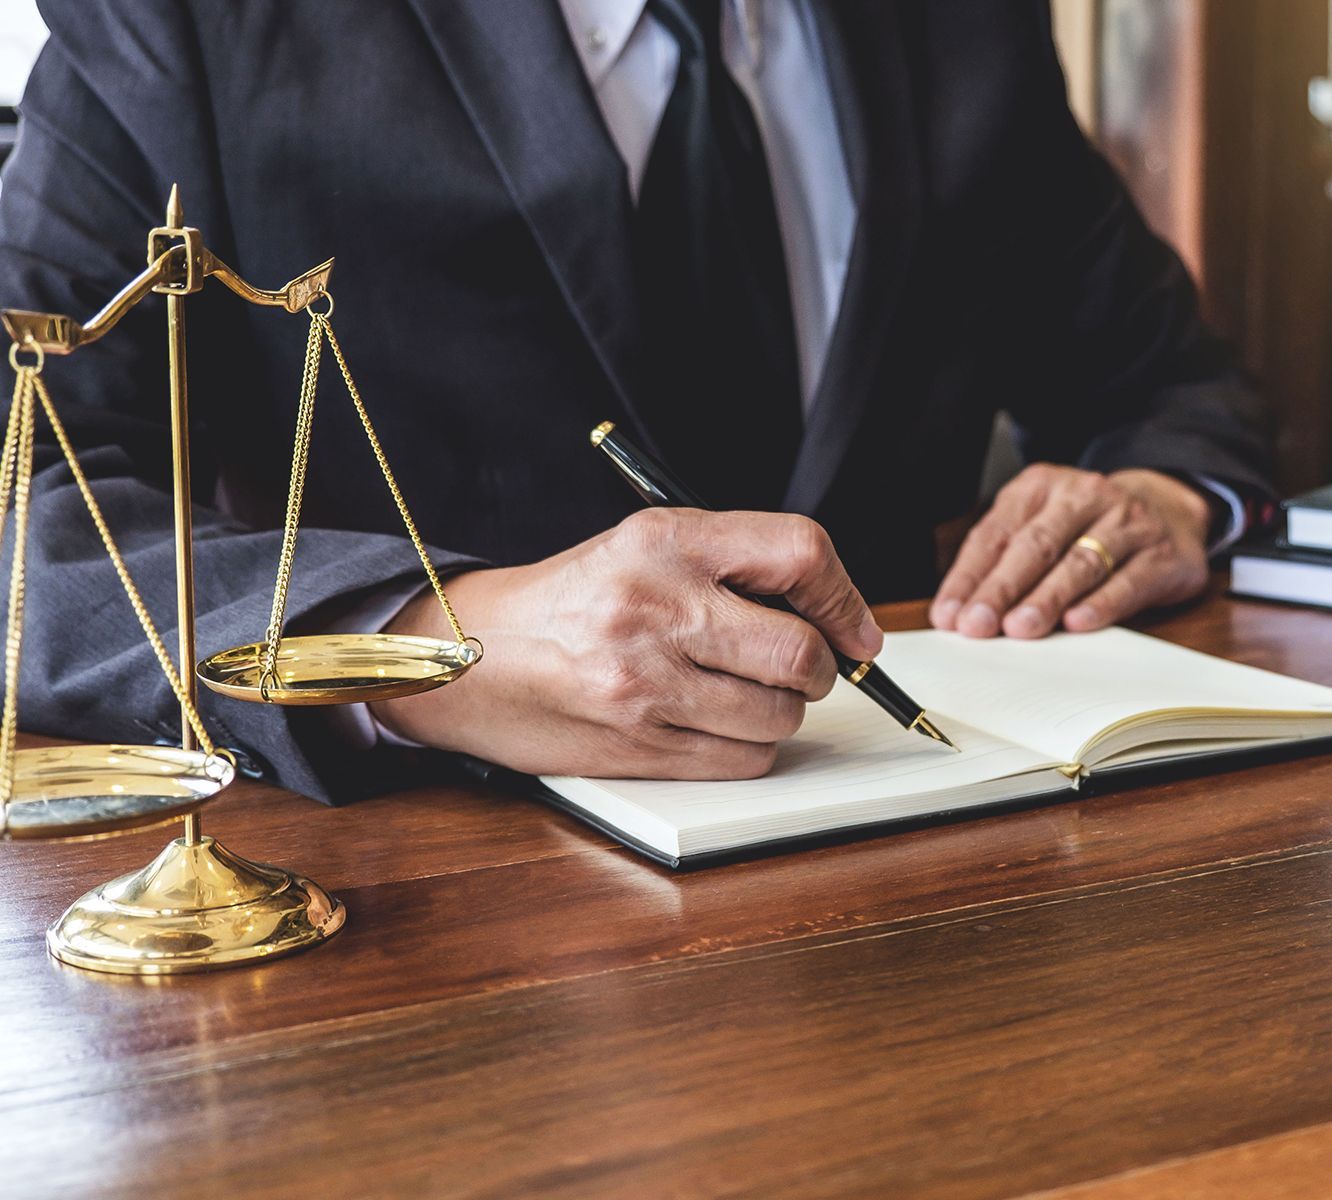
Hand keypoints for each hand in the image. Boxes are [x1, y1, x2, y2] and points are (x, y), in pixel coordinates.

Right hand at [372, 509, 881, 778]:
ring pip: (781, 715)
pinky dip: (748, 747)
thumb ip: (738, 564)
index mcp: (667, 540)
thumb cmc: (577, 599)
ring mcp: (647, 683)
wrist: (472, 658)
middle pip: (801, 652)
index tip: (854, 629)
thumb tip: (840, 615)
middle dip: (822, 668)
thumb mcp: (649, 546)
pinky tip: (713, 721)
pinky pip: (744, 758)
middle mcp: (657, 607)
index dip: (844, 598)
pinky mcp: (639, 745)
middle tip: (804, 666)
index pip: (800, 553)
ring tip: (741, 690)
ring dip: (782, 711)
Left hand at [930, 465, 1210, 638]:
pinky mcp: (1160, 554)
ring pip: (1079, 563)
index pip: (995, 534)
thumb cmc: (1088, 527)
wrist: (1169, 507)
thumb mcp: (1043, 525)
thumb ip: (1004, 562)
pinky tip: (1077, 623)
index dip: (969, 577)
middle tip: (978, 625)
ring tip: (1020, 628)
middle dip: (1002, 589)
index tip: (950, 616)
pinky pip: (1127, 581)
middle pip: (1035, 546)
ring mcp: (1126, 523)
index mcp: (1041, 487)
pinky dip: (1100, 604)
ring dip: (1046, 599)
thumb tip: (960, 614)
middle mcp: (1083, 496)